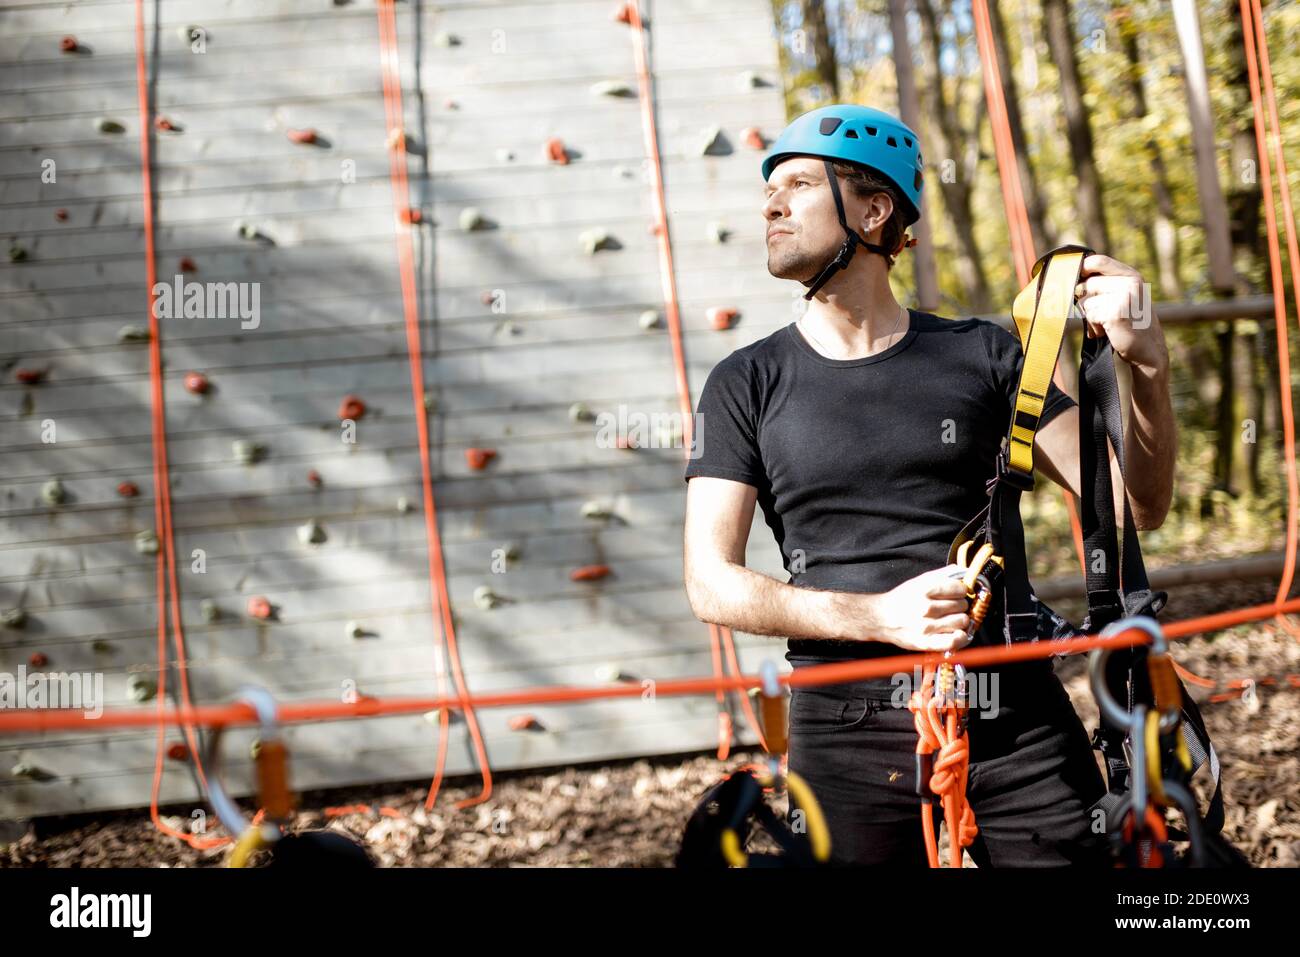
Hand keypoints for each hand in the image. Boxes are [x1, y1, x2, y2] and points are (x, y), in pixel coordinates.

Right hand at [873, 565, 972, 652]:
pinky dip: (960, 638)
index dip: (960, 591)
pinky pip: (953, 641)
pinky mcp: (926, 643)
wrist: (880, 618)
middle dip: (959, 606)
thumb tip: (965, 572)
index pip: (960, 589)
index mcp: (925, 589)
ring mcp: (927, 627)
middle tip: (949, 608)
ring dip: (959, 621)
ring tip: (950, 620)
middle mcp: (926, 607)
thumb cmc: (902, 598)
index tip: (956, 594)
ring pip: (961, 621)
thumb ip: (941, 574)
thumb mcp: (918, 581)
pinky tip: (958, 634)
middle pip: (962, 605)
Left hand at [1073, 254, 1168, 374]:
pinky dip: (1094, 326)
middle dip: (1086, 301)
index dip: (1081, 268)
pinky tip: (1108, 331)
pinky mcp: (1116, 313)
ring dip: (1091, 317)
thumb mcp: (1122, 297)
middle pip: (1087, 284)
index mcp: (1131, 276)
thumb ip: (1104, 285)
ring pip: (1086, 302)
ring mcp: (1124, 297)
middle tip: (1101, 314)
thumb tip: (1070, 281)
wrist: (1147, 349)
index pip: (1098, 261)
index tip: (1075, 278)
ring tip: (1107, 323)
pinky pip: (1089, 315)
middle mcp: (1130, 283)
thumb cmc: (1130, 323)